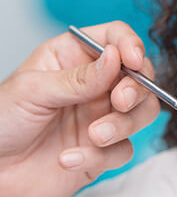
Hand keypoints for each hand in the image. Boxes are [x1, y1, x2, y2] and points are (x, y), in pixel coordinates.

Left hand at [0, 21, 159, 196]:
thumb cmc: (0, 123)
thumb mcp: (33, 91)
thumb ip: (77, 78)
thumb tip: (116, 56)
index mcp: (75, 56)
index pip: (115, 36)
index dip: (130, 44)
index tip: (133, 61)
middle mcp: (95, 83)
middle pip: (140, 74)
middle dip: (136, 88)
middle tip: (120, 101)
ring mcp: (102, 115)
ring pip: (142, 111)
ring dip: (124, 124)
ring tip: (94, 136)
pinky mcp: (104, 149)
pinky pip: (123, 149)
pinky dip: (101, 156)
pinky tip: (68, 159)